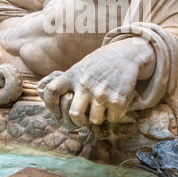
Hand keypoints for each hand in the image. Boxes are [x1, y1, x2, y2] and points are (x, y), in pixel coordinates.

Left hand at [37, 38, 154, 126]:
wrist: (126, 55)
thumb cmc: (101, 63)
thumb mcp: (82, 67)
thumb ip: (71, 82)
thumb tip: (60, 102)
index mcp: (73, 75)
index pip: (52, 91)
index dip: (51, 105)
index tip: (56, 112)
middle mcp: (85, 85)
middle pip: (74, 114)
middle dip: (79, 121)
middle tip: (84, 120)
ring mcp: (101, 94)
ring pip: (95, 120)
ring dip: (99, 117)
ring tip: (103, 108)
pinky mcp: (117, 101)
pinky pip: (112, 119)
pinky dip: (114, 115)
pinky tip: (116, 103)